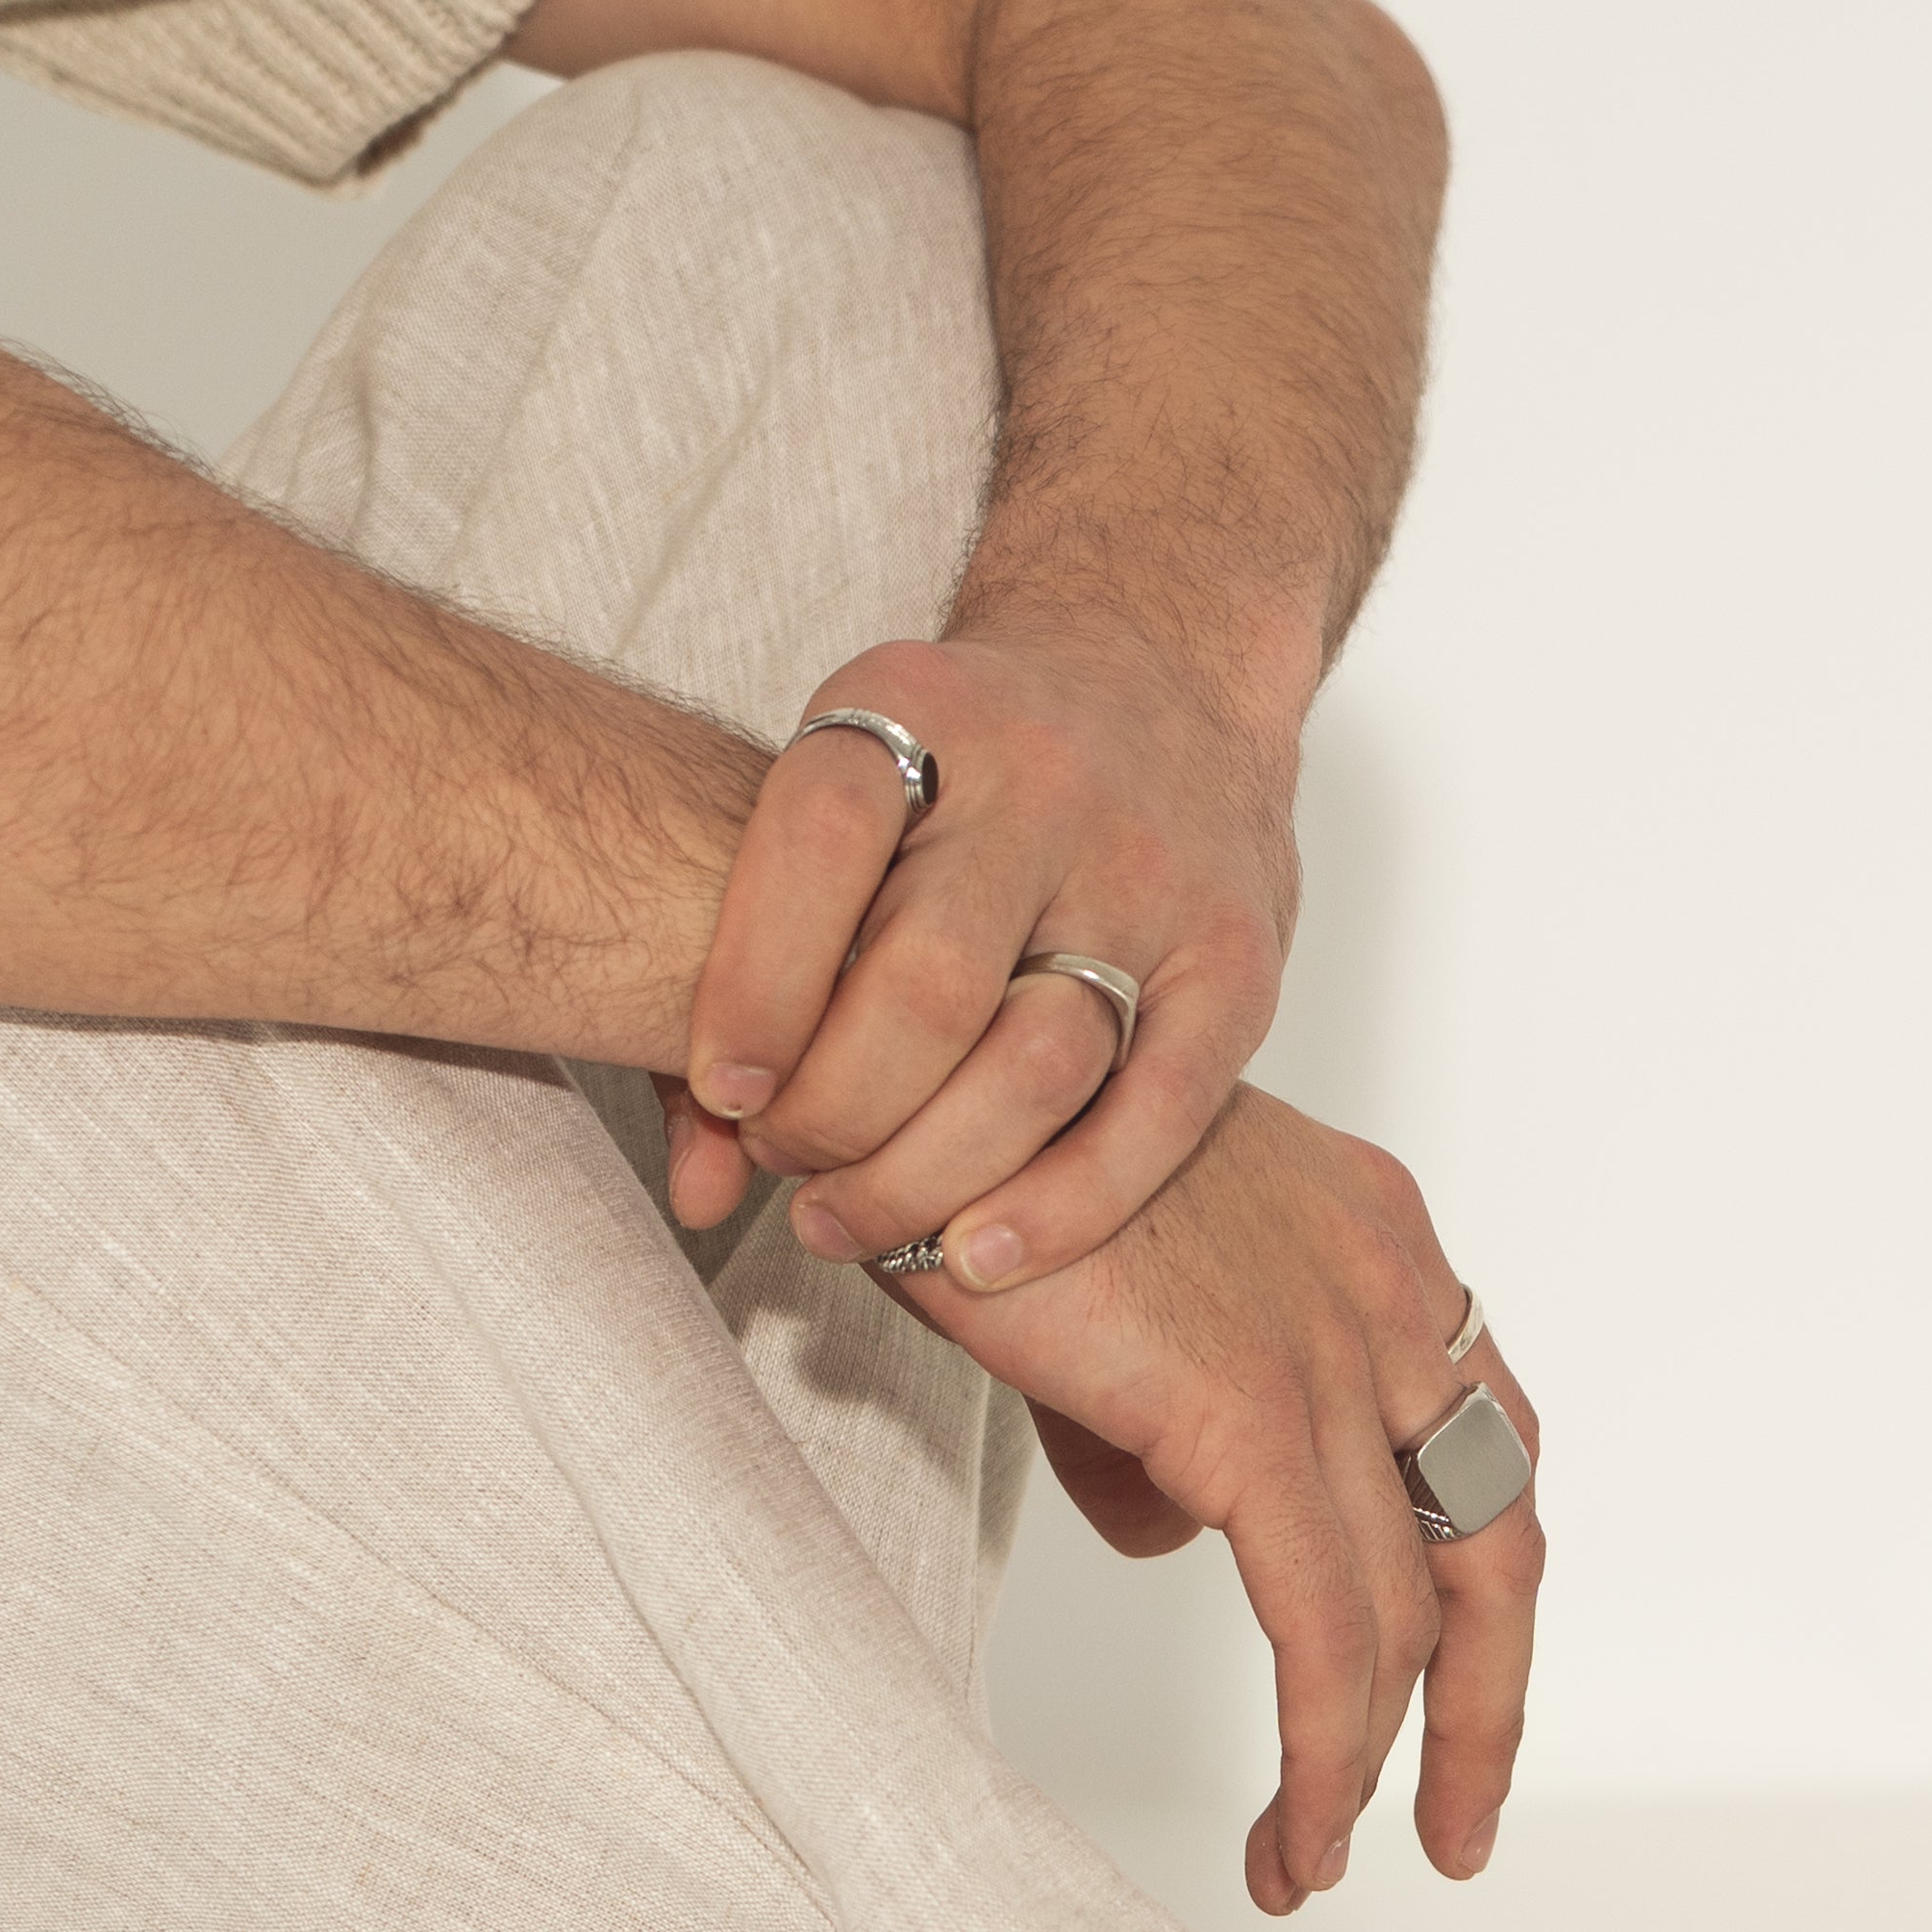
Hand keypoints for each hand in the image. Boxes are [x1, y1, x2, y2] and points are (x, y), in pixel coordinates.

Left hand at [663, 624, 1298, 1283]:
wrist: (1159, 677)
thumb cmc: (963, 773)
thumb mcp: (849, 786)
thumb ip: (754, 948)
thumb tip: (695, 1176)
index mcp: (927, 707)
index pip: (823, 838)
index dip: (754, 984)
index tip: (723, 1089)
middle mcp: (1049, 780)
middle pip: (927, 984)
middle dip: (835, 1110)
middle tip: (789, 1164)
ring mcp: (1156, 874)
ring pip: (1036, 1066)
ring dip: (928, 1175)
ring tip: (856, 1221)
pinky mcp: (1236, 963)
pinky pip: (1153, 1116)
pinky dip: (1063, 1206)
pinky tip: (981, 1254)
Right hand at [881, 1086, 1543, 1911]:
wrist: (896, 1046)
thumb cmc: (966, 1138)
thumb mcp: (1110, 1275)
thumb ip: (1165, 1404)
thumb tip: (1171, 1528)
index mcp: (1370, 1239)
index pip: (1483, 1435)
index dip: (1480, 1577)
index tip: (1452, 1685)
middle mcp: (1384, 1287)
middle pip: (1499, 1531)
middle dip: (1486, 1700)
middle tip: (1460, 1824)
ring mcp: (1331, 1349)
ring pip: (1414, 1610)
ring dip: (1379, 1761)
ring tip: (1317, 1862)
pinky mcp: (1251, 1413)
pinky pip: (1331, 1631)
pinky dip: (1329, 1754)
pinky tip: (1299, 1833)